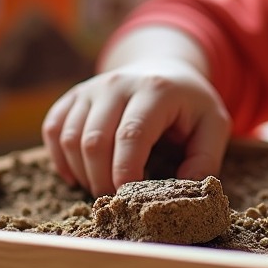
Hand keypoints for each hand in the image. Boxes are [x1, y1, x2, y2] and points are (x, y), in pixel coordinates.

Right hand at [41, 60, 231, 197]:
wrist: (163, 67)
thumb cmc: (189, 104)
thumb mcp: (214, 124)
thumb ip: (206, 157)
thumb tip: (184, 188)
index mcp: (155, 90)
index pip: (131, 135)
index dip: (126, 172)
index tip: (131, 198)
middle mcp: (117, 84)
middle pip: (95, 141)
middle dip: (102, 180)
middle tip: (119, 200)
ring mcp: (91, 87)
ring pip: (70, 138)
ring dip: (82, 173)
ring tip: (103, 188)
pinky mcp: (74, 95)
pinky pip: (53, 129)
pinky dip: (59, 159)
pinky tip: (78, 176)